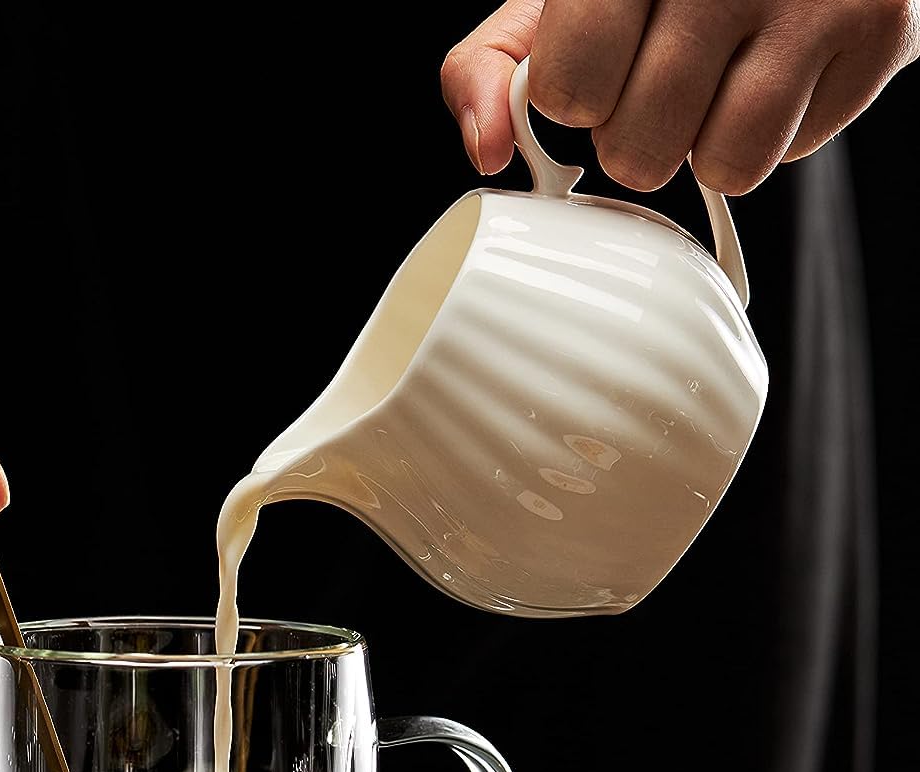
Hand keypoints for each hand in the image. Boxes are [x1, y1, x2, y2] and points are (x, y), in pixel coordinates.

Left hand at [441, 0, 918, 194]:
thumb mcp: (562, 2)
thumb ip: (495, 68)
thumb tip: (485, 151)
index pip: (568, 88)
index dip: (578, 100)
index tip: (600, 69)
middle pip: (638, 148)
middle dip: (639, 137)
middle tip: (665, 82)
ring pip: (722, 165)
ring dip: (708, 148)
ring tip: (719, 83)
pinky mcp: (876, 29)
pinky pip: (790, 154)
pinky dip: (777, 133)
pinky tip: (778, 69)